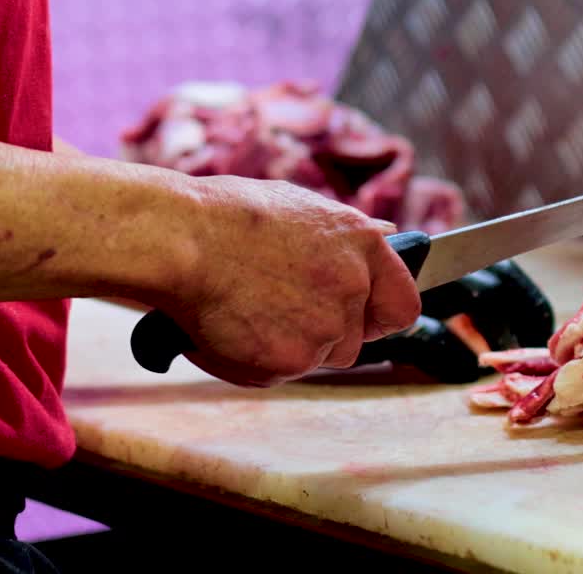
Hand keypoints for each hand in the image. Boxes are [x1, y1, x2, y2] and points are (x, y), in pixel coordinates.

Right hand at [158, 175, 421, 386]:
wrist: (179, 240)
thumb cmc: (227, 216)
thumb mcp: (300, 207)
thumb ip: (345, 236)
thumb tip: (385, 234)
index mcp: (363, 245)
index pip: (403, 305)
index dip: (378, 317)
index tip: (361, 319)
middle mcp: (354, 287)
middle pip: (353, 341)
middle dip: (320, 335)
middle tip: (275, 309)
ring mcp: (325, 328)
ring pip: (313, 359)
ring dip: (285, 348)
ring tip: (245, 310)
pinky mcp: (290, 360)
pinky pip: (277, 374)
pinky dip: (253, 361)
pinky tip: (228, 326)